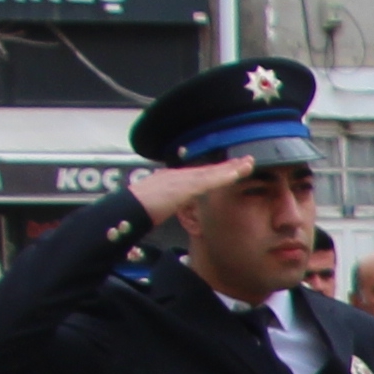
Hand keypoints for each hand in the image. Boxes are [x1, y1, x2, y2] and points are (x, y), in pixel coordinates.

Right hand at [126, 151, 260, 224]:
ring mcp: (179, 180)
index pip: (201, 176)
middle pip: (208, 170)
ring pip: (209, 173)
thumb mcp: (157, 208)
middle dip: (228, 166)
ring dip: (229, 168)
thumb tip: (168, 209)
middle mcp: (177, 176)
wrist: (124, 210)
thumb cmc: (137, 212)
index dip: (219, 172)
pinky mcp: (181, 186)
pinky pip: (206, 181)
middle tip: (249, 160)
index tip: (235, 168)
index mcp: (173, 182)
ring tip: (248, 164)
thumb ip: (166, 205)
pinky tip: (235, 173)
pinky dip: (221, 176)